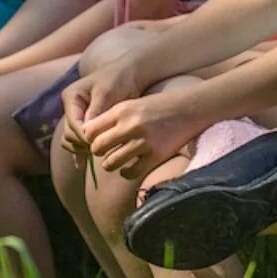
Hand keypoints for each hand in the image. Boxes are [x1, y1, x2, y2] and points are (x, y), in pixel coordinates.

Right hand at [60, 59, 144, 158]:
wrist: (130, 75)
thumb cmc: (119, 80)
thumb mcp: (107, 93)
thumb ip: (96, 112)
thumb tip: (86, 134)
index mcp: (72, 97)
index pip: (73, 123)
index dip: (84, 135)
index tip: (97, 143)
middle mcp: (71, 108)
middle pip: (70, 134)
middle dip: (83, 144)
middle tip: (101, 150)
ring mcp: (77, 117)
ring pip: (72, 140)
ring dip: (83, 149)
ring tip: (100, 154)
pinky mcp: (85, 125)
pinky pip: (77, 142)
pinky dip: (80, 153)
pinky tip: (82, 167)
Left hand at [83, 90, 204, 180]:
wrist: (190, 108)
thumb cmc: (159, 106)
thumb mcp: (133, 104)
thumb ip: (112, 117)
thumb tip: (87, 134)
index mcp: (122, 110)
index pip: (90, 130)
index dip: (90, 138)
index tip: (97, 139)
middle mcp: (130, 125)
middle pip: (97, 147)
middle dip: (99, 151)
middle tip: (107, 151)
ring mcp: (143, 142)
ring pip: (109, 163)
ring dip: (111, 164)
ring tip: (118, 159)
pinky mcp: (155, 155)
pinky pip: (130, 173)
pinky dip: (126, 172)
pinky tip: (129, 168)